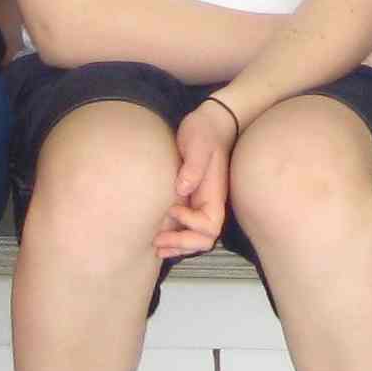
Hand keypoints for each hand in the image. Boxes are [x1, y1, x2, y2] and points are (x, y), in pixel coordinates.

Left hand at [160, 100, 237, 257]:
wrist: (208, 124)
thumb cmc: (203, 133)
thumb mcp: (198, 144)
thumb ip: (193, 166)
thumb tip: (183, 189)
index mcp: (214, 193)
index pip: (210, 225)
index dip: (191, 224)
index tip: (172, 207)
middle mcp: (209, 203)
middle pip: (204, 239)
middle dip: (182, 243)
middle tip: (158, 240)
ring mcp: (200, 204)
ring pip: (196, 238)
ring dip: (178, 246)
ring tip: (157, 247)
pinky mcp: (191, 201)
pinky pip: (187, 228)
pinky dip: (175, 239)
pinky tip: (159, 239)